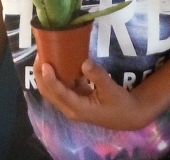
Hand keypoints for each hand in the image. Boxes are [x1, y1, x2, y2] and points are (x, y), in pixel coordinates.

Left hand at [34, 57, 154, 130]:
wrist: (128, 115)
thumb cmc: (120, 104)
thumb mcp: (111, 90)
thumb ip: (98, 76)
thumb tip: (84, 62)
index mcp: (77, 108)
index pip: (59, 93)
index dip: (50, 79)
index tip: (46, 64)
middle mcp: (70, 107)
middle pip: (49, 92)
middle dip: (41, 75)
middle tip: (40, 54)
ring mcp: (72, 103)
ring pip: (54, 89)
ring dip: (47, 74)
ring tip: (45, 54)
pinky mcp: (77, 97)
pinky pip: (63, 85)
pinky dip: (59, 74)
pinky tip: (61, 60)